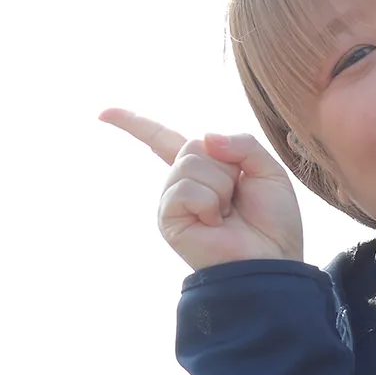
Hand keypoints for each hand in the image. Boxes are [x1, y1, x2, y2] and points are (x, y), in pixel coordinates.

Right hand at [100, 109, 304, 269]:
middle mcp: (180, 184)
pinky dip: (210, 203)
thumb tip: (204, 138)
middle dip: (226, 167)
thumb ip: (242, 143)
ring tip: (226, 214)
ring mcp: (171, 201)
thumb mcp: (268, 170)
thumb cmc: (272, 223)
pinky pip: (186, 189)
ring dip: (221, 187)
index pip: (161, 140)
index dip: (133, 124)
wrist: (272, 261)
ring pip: (190, 164)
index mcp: (201, 170)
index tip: (102, 114)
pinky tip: (214, 223)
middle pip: (193, 145)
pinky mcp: (168, 219)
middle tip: (236, 200)